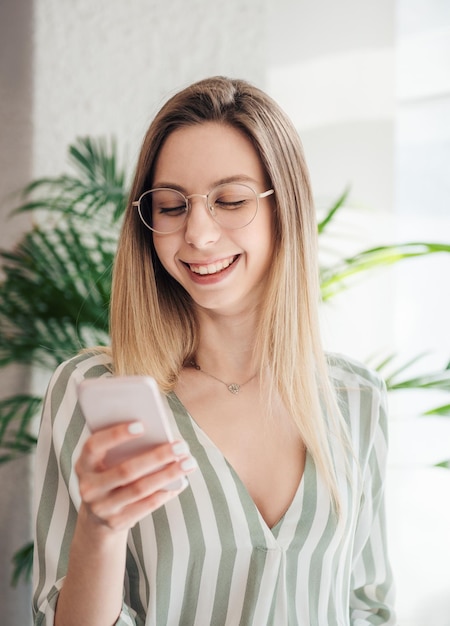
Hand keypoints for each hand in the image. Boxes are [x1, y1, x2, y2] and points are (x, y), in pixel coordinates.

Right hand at [75, 422, 196, 531]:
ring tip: (188, 462)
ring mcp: (102, 508)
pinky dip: (165, 492)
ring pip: (140, 489)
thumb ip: (122, 446)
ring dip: (168, 474)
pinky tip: (182, 481)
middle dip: (156, 456)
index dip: (116, 435)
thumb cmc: (109, 473)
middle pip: (125, 471)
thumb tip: (160, 433)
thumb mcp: (106, 460)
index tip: (142, 425)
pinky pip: (146, 506)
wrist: (97, 517)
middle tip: (181, 445)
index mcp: (83, 465)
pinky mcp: (117, 523)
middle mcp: (89, 487)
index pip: (94, 446)